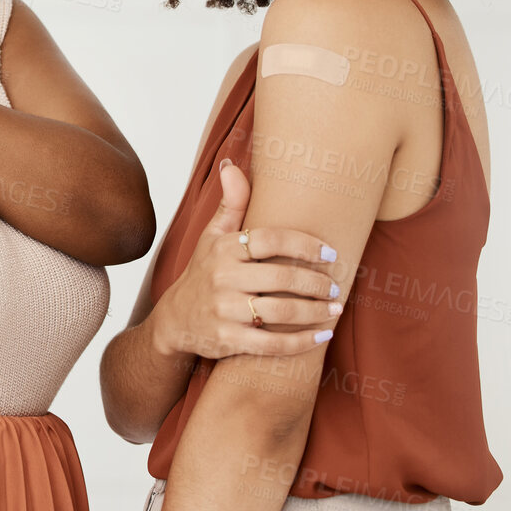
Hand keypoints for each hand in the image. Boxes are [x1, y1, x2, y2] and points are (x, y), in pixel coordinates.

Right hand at [147, 160, 342, 359]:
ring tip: (335, 309)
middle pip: (281, 278)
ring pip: (281, 313)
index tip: (330, 253)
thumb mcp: (212, 237)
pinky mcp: (227, 340)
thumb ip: (230, 204)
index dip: (304, 245)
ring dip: (315, 312)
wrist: (174, 320)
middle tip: (335, 287)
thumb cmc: (203, 272)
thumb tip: (230, 165)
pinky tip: (323, 335)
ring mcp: (223, 311)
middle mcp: (221, 278)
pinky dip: (302, 342)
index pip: (270, 240)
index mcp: (223, 249)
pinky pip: (272, 345)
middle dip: (316, 284)